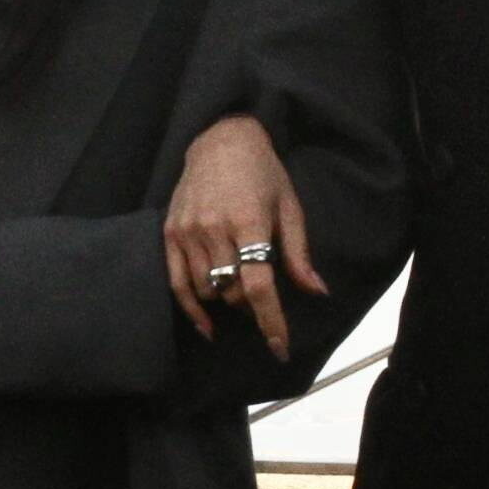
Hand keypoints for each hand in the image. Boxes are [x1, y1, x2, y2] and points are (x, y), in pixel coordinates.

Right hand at [165, 111, 324, 362]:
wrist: (221, 140)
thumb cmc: (263, 173)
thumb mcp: (289, 208)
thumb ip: (298, 253)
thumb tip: (318, 292)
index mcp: (249, 221)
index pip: (258, 285)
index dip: (271, 321)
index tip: (280, 348)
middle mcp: (214, 228)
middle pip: (233, 291)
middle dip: (251, 303)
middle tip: (260, 290)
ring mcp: (188, 231)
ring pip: (207, 291)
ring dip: (226, 300)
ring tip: (238, 285)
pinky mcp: (170, 233)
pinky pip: (177, 284)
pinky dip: (192, 310)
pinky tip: (206, 327)